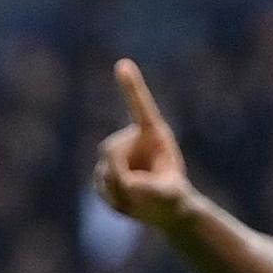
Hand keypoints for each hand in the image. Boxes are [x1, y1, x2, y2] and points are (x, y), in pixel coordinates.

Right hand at [94, 59, 198, 234]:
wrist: (164, 207)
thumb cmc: (172, 195)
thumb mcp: (168, 195)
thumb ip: (148, 189)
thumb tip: (123, 184)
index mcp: (154, 134)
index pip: (140, 108)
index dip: (131, 87)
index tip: (122, 64)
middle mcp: (133, 138)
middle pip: (111, 150)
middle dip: (121, 172)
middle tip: (136, 190)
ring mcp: (117, 152)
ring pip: (105, 170)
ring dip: (120, 189)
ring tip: (139, 197)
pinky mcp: (106, 169)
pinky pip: (101, 183)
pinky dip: (112, 196)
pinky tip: (127, 201)